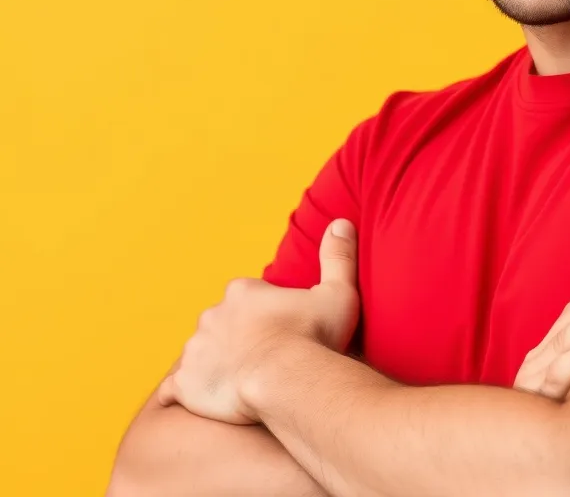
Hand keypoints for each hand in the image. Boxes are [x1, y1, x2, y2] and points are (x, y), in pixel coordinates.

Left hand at [156, 219, 360, 423]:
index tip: (282, 329)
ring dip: (214, 362)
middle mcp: (213, 314)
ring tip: (239, 381)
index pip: (248, 297)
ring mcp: (195, 349)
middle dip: (237, 335)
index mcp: (243, 291)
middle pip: (223, 322)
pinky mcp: (185, 384)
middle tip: (263, 356)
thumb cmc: (313, 337)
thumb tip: (341, 223)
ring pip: (201, 352)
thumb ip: (339, 257)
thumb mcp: (338, 292)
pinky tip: (193, 399)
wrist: (286, 381)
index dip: (265, 313)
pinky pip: (176, 387)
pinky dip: (184, 391)